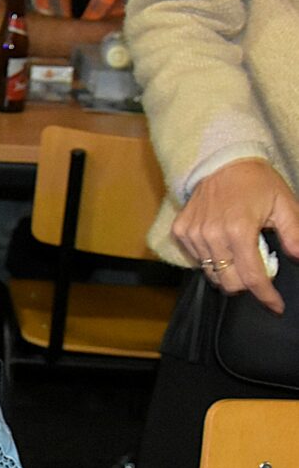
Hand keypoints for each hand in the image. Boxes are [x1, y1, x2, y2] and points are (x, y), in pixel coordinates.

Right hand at [172, 159, 298, 312]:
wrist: (222, 161)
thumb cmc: (257, 182)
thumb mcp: (285, 204)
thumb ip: (294, 235)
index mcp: (239, 229)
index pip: (252, 276)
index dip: (266, 296)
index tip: (275, 306)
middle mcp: (212, 234)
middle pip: (229, 282)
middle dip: (247, 284)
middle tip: (258, 269)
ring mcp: (193, 233)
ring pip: (212, 273)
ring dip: (228, 272)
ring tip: (239, 253)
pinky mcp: (181, 231)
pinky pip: (197, 259)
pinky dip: (211, 258)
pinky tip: (221, 243)